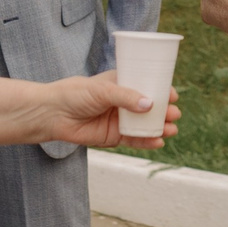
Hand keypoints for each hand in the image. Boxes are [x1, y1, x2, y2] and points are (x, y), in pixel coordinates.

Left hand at [46, 70, 179, 149]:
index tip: (173, 95)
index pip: (147, 86)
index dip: (162, 90)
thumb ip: (126, 97)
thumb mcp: (103, 90)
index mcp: (122, 84)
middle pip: (150, 108)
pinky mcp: (113, 137)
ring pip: (145, 125)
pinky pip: (134, 140)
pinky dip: (147, 142)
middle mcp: (123, 102)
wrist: (53, 114)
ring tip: (171, 129)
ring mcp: (119, 120)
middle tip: (174, 114)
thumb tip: (150, 105)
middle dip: (165, 111)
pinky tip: (158, 142)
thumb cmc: (75, 94)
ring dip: (159, 128)